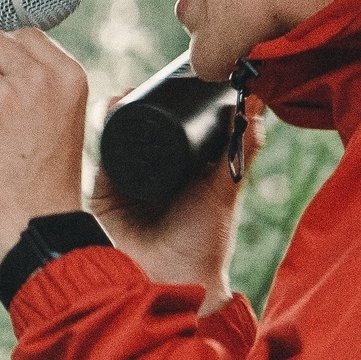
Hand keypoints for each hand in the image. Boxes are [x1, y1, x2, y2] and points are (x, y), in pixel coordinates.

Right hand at [88, 97, 265, 311]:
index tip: (173, 78)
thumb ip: (242, 152)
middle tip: (140, 85)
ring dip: (118, 114)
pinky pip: (101, 158)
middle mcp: (154, 175)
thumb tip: (258, 103)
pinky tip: (110, 114)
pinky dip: (104, 134)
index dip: (170, 104)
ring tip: (124, 96)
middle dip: (139, 104)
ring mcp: (128, 183)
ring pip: (120, 139)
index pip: (174, 129)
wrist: (170, 281)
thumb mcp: (225, 191)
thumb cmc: (203, 244)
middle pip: (143, 130)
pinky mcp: (104, 195)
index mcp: (183, 172)